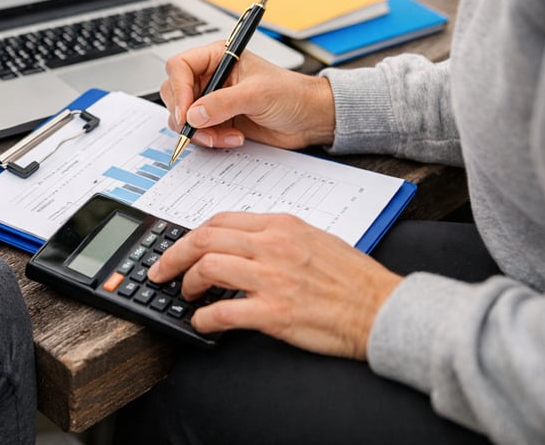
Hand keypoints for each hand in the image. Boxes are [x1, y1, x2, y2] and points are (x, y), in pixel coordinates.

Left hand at [148, 212, 401, 358]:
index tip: (177, 247)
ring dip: (189, 283)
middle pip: (204, 239)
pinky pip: (224, 312)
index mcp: (281, 226)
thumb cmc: (353, 278)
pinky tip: (204, 322)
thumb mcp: (313, 238)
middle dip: (174, 255)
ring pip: (208, 268)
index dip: (190, 235)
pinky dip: (204, 318)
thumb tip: (240, 243)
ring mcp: (273, 279)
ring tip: (188, 295)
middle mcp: (273, 246)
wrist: (382, 309)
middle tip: (161, 270)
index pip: (220, 221)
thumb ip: (276, 237)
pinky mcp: (275, 312)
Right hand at [160, 44, 335, 149]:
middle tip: (200, 129)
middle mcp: (210, 77)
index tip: (186, 113)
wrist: (309, 119)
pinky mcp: (216, 121)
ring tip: (226, 136)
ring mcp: (211, 101)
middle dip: (186, 116)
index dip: (178, 89)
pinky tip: (233, 138)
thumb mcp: (257, 94)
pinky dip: (210, 140)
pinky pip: (197, 132)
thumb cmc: (291, 94)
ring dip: (200, 132)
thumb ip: (223, 103)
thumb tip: (193, 115)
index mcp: (218, 57)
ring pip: (183, 117)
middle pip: (174, 93)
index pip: (180, 67)